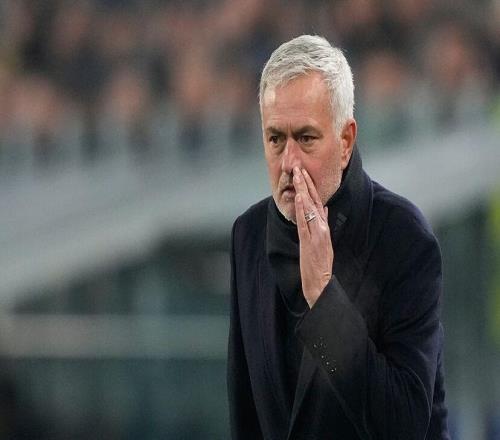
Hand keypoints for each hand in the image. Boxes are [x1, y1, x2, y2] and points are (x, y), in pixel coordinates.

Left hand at [293, 167, 333, 307]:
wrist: (321, 282)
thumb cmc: (322, 264)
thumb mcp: (326, 241)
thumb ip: (325, 224)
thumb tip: (325, 209)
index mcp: (323, 227)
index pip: (317, 202)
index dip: (311, 187)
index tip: (304, 174)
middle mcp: (321, 227)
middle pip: (314, 201)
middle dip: (306, 183)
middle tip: (298, 168)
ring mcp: (316, 233)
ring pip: (309, 207)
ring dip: (303, 190)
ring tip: (297, 176)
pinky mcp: (310, 241)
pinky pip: (305, 222)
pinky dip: (302, 209)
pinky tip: (299, 197)